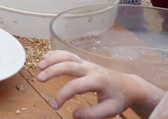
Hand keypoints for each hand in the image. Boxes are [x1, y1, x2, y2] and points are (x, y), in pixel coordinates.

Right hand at [37, 50, 160, 118]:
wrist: (128, 85)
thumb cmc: (119, 98)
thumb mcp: (110, 110)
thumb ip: (93, 114)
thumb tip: (74, 115)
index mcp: (98, 81)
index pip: (76, 86)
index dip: (63, 95)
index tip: (54, 106)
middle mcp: (91, 68)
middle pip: (69, 65)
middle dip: (53, 70)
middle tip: (39, 79)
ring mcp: (87, 63)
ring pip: (67, 56)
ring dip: (52, 59)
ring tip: (39, 65)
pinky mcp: (84, 62)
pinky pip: (68, 54)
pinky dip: (56, 54)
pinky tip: (45, 57)